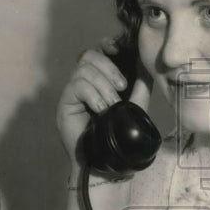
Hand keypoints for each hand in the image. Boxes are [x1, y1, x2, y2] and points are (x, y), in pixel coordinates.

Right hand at [56, 36, 151, 165]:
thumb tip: (144, 61)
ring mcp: (73, 93)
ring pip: (84, 69)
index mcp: (102, 81)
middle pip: (90, 56)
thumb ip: (141, 84)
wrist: (106, 162)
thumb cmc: (121, 137)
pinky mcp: (64, 103)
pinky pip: (77, 85)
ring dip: (103, 86)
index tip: (116, 47)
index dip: (106, 46)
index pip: (98, 53)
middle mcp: (85, 84)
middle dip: (109, 68)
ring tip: (111, 106)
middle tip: (121, 88)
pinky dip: (92, 94)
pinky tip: (100, 109)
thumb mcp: (136, 106)